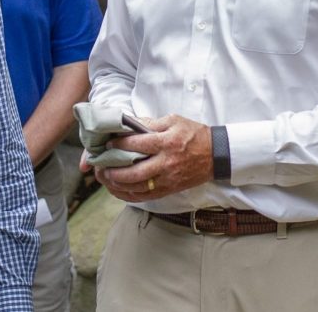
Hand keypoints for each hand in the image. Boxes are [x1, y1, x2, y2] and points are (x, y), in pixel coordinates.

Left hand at [93, 114, 213, 201]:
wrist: (216, 154)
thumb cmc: (193, 134)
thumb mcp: (173, 120)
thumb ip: (151, 123)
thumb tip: (129, 123)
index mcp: (167, 143)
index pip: (138, 145)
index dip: (119, 145)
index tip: (107, 144)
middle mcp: (167, 163)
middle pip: (135, 171)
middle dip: (114, 171)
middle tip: (100, 167)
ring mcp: (169, 179)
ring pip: (139, 187)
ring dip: (118, 185)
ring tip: (105, 179)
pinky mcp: (170, 189)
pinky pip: (147, 196)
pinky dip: (130, 195)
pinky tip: (118, 191)